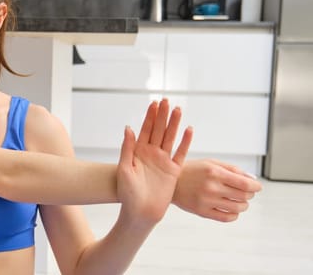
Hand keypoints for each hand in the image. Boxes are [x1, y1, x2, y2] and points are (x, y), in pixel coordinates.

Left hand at [117, 99, 193, 228]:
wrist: (140, 212)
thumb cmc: (127, 193)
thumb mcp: (124, 169)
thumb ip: (127, 148)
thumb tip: (128, 128)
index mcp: (138, 152)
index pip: (145, 130)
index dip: (150, 117)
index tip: (154, 103)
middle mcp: (151, 154)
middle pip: (158, 130)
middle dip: (162, 115)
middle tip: (167, 100)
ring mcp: (163, 162)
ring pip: (170, 138)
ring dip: (174, 124)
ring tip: (178, 109)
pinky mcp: (173, 171)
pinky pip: (181, 154)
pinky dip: (185, 142)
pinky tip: (189, 130)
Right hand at [172, 159, 262, 221]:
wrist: (171, 182)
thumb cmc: (192, 170)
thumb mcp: (211, 163)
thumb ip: (232, 169)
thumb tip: (252, 178)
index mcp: (215, 173)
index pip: (244, 183)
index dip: (256, 186)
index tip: (258, 186)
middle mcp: (211, 188)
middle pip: (244, 196)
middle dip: (250, 194)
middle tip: (247, 192)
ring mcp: (207, 201)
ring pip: (238, 208)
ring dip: (244, 205)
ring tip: (240, 200)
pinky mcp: (202, 212)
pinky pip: (227, 218)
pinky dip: (234, 214)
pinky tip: (231, 209)